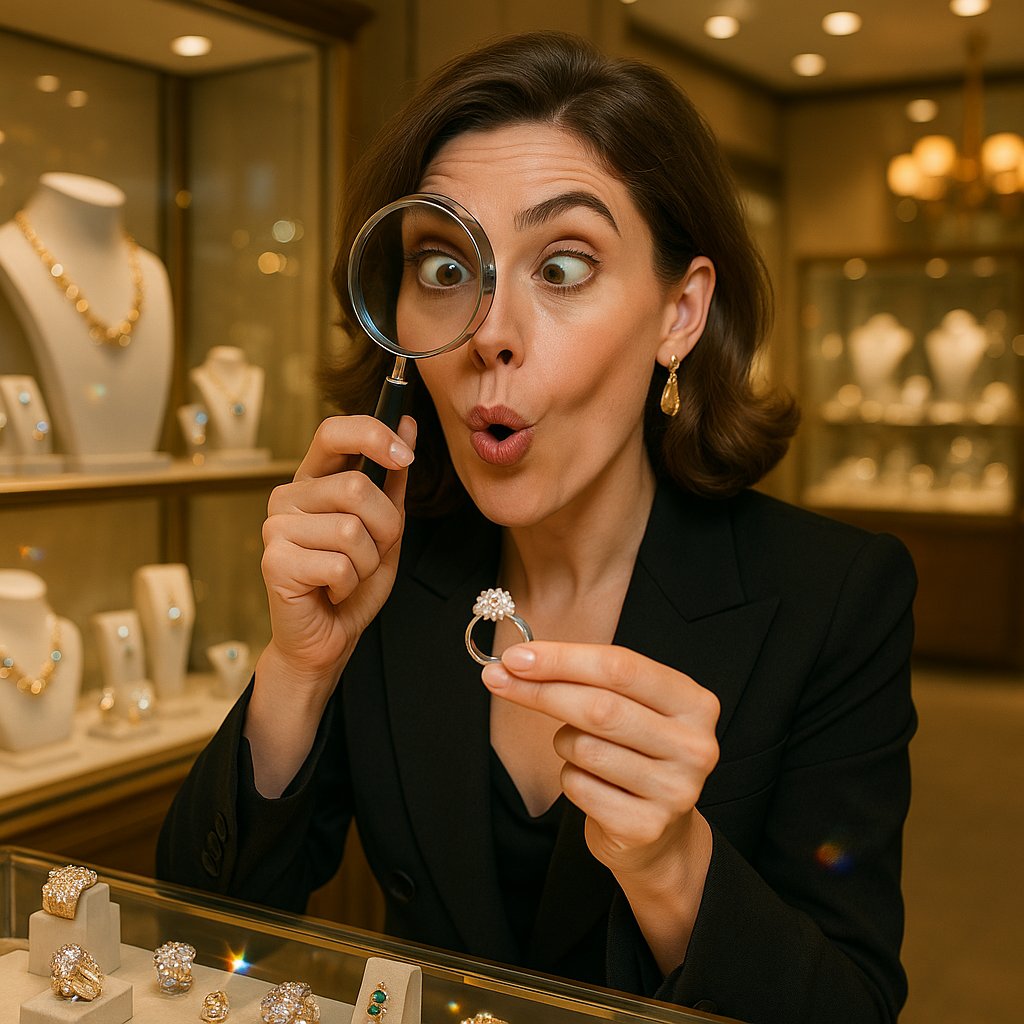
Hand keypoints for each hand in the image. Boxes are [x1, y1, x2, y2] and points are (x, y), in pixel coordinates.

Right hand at [259, 414, 415, 693]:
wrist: (327, 638)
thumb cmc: (353, 581)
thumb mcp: (385, 526)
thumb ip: (393, 478)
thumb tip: (409, 424)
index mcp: (313, 480)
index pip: (333, 431)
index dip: (372, 435)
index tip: (405, 455)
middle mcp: (288, 497)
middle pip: (356, 488)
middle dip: (384, 528)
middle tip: (369, 553)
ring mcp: (276, 528)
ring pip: (352, 531)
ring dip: (367, 562)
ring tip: (347, 576)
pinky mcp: (274, 562)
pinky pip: (338, 565)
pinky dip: (349, 585)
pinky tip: (331, 592)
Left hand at [481, 641, 718, 882]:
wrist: (660, 834)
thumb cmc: (634, 754)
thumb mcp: (628, 707)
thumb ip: (585, 679)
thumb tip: (517, 662)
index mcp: (694, 703)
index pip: (621, 667)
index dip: (563, 658)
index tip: (516, 656)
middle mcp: (694, 745)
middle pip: (600, 706)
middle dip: (541, 691)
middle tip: (497, 679)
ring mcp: (675, 789)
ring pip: (585, 748)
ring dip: (563, 743)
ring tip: (580, 750)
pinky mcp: (646, 826)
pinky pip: (579, 786)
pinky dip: (570, 778)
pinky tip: (591, 783)